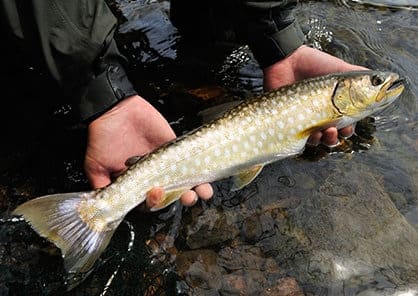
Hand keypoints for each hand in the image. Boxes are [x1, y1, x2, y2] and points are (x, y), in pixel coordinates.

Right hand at [85, 95, 212, 208]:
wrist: (114, 109)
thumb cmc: (102, 137)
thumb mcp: (95, 166)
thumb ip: (102, 187)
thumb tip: (104, 209)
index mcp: (136, 184)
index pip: (150, 201)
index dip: (155, 203)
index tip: (156, 194)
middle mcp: (153, 176)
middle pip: (172, 194)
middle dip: (182, 198)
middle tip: (187, 197)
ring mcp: (165, 162)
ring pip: (185, 180)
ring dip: (196, 188)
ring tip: (203, 192)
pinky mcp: (174, 146)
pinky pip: (190, 159)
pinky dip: (199, 167)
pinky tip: (206, 173)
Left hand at [263, 45, 367, 145]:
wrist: (286, 61)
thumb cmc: (313, 64)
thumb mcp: (340, 69)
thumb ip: (361, 76)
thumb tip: (386, 79)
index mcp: (335, 104)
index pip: (347, 122)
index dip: (351, 127)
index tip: (352, 124)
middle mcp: (321, 114)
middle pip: (335, 135)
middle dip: (339, 136)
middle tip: (340, 129)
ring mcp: (306, 120)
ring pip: (320, 140)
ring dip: (328, 140)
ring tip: (327, 131)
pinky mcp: (291, 123)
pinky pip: (303, 140)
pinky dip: (311, 140)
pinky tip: (313, 134)